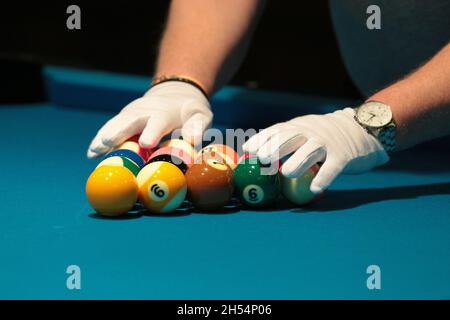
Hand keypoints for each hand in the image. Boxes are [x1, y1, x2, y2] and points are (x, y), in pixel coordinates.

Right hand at [87, 81, 212, 157]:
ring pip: (116, 124)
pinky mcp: (123, 118)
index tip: (146, 143)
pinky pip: (110, 128)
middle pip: (130, 121)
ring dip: (104, 137)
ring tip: (93, 152)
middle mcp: (144, 111)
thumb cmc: (190, 111)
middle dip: (119, 132)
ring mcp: (131, 114)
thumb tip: (192, 140)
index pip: (158, 121)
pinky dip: (100, 139)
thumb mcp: (201, 116)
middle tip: (107, 144)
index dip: (152, 131)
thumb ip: (198, 127)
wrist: (175, 93)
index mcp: (165, 113)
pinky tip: (91, 153)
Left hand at [242, 108, 389, 192]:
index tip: (248, 149)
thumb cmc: (325, 135)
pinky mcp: (343, 156)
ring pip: (311, 151)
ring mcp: (328, 143)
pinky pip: (333, 167)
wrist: (363, 129)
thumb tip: (255, 153)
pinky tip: (315, 188)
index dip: (262, 139)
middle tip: (263, 158)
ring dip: (298, 162)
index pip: (277, 130)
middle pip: (292, 137)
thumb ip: (285, 140)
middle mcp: (312, 132)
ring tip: (286, 173)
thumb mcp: (305, 130)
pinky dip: (324, 177)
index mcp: (299, 126)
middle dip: (275, 147)